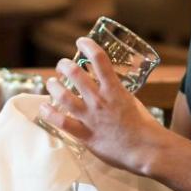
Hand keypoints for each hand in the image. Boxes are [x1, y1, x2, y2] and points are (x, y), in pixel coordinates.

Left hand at [41, 37, 171, 176]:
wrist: (146, 149)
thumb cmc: (144, 127)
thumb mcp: (132, 102)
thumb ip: (118, 95)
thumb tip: (109, 89)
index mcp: (115, 90)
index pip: (99, 59)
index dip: (88, 46)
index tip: (81, 41)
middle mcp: (100, 100)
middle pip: (76, 74)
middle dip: (65, 66)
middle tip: (62, 65)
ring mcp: (91, 117)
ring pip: (64, 96)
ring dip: (54, 86)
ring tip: (51, 82)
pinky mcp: (86, 135)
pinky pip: (62, 122)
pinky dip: (49, 114)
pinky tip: (44, 108)